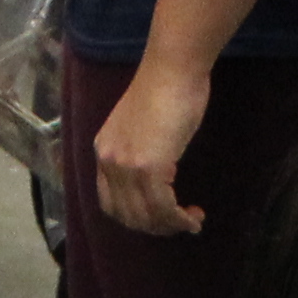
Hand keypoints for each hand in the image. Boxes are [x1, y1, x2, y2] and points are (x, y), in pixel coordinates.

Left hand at [93, 60, 211, 235]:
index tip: (158, 217)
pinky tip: (193, 217)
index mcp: (104, 151)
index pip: (110, 202)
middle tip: (180, 224)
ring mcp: (127, 166)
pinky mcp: (149, 168)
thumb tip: (157, 173)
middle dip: (155, 227)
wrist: (173, 69)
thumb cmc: (166, 88)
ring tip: (191, 221)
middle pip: (127, 215)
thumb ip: (140, 151)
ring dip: (170, 226)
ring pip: (146, 216)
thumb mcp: (142, 125)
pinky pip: (163, 208)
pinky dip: (180, 219)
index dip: (135, 218)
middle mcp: (109, 161)